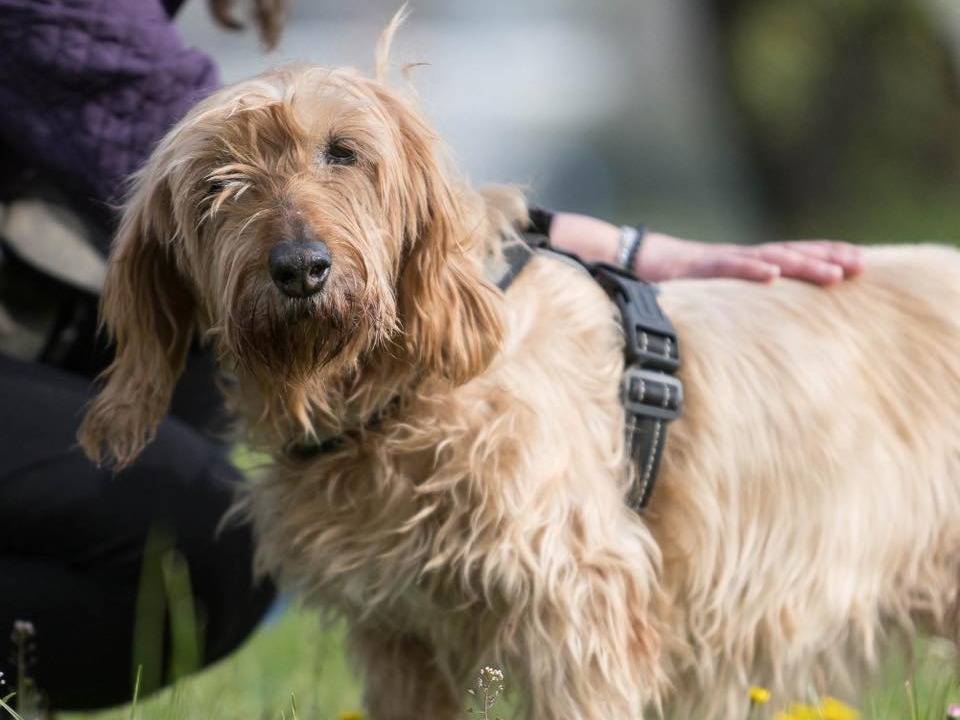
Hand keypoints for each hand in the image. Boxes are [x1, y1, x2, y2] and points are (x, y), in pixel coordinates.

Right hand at [635, 232, 863, 285]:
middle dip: (828, 258)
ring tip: (833, 274)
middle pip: (792, 254)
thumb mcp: (717, 293)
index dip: (826, 257)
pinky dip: (751, 269)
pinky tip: (772, 275)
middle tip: (860, 267)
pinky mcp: (699, 267)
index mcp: (748, 263)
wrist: (636, 262)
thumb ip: (741, 302)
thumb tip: (768, 325)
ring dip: (804, 264)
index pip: (795, 256)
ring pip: (770, 258)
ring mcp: (723, 259)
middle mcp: (742, 257)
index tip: (860, 264)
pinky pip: (728, 267)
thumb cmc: (677, 282)